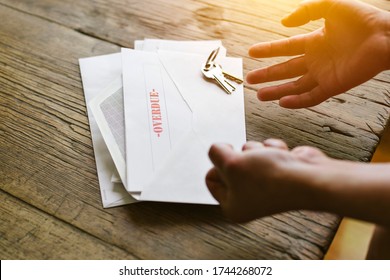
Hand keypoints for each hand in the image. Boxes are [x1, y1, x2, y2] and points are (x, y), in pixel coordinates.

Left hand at [205, 139, 331, 221]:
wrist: (309, 178)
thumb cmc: (270, 178)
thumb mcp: (230, 163)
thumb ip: (216, 153)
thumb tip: (218, 149)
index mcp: (232, 205)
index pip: (210, 178)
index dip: (217, 164)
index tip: (230, 162)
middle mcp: (247, 198)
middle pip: (230, 163)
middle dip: (240, 156)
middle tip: (251, 163)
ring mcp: (264, 184)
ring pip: (248, 152)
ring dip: (257, 149)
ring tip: (269, 159)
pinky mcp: (278, 170)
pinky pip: (265, 149)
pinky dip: (273, 148)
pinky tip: (282, 156)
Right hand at [246, 0, 389, 107]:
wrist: (386, 36)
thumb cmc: (362, 19)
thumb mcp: (330, 5)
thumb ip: (306, 10)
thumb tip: (283, 25)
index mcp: (314, 42)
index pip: (285, 48)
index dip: (268, 50)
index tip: (251, 52)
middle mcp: (316, 60)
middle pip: (285, 70)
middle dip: (267, 75)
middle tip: (249, 80)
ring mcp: (324, 74)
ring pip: (295, 86)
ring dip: (277, 91)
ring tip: (259, 96)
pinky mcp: (334, 86)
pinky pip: (312, 97)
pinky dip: (298, 101)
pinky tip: (283, 103)